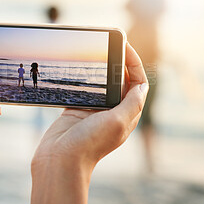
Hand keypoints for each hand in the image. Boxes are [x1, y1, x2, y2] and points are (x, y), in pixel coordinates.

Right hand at [30, 43, 147, 203]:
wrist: (60, 160)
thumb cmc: (89, 143)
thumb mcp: (117, 121)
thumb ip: (132, 102)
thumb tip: (144, 85)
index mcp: (127, 114)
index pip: (137, 83)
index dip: (134, 63)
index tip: (125, 45)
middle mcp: (113, 111)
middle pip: (120, 80)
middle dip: (118, 61)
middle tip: (110, 43)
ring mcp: (94, 110)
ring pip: (102, 82)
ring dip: (101, 67)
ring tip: (96, 50)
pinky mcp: (77, 109)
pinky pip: (84, 88)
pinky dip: (85, 77)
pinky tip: (80, 66)